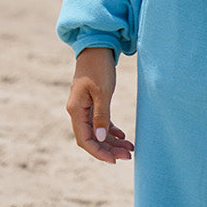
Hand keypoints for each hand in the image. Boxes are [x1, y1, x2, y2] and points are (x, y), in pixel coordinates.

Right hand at [66, 47, 133, 162]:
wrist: (96, 46)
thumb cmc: (99, 67)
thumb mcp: (102, 91)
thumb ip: (101, 115)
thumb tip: (99, 138)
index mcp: (76, 110)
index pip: (85, 140)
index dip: (99, 152)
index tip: (115, 161)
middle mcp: (77, 111)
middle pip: (92, 138)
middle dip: (109, 149)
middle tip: (129, 156)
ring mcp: (84, 107)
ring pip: (97, 131)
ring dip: (112, 141)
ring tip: (129, 148)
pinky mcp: (92, 101)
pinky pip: (100, 122)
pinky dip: (110, 130)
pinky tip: (123, 135)